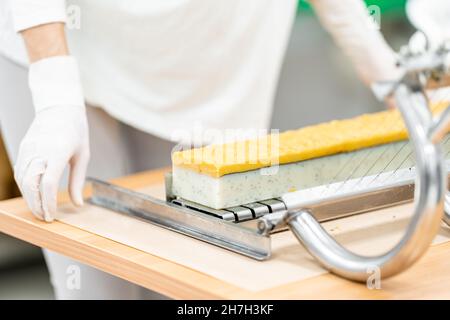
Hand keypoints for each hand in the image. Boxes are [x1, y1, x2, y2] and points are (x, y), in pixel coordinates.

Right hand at [15, 105, 89, 221]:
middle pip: (30, 184)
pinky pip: (19, 172)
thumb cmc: (76, 131)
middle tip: (46, 218)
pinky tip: (33, 196)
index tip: (53, 216)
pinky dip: (25, 187)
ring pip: (22, 180)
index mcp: (57, 151)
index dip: (49, 202)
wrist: (60, 107)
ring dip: (29, 198)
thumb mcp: (83, 155)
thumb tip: (78, 204)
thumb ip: (78, 181)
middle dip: (36, 205)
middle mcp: (39, 150)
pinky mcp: (23, 149)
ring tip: (40, 211)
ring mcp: (28, 149)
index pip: (48, 183)